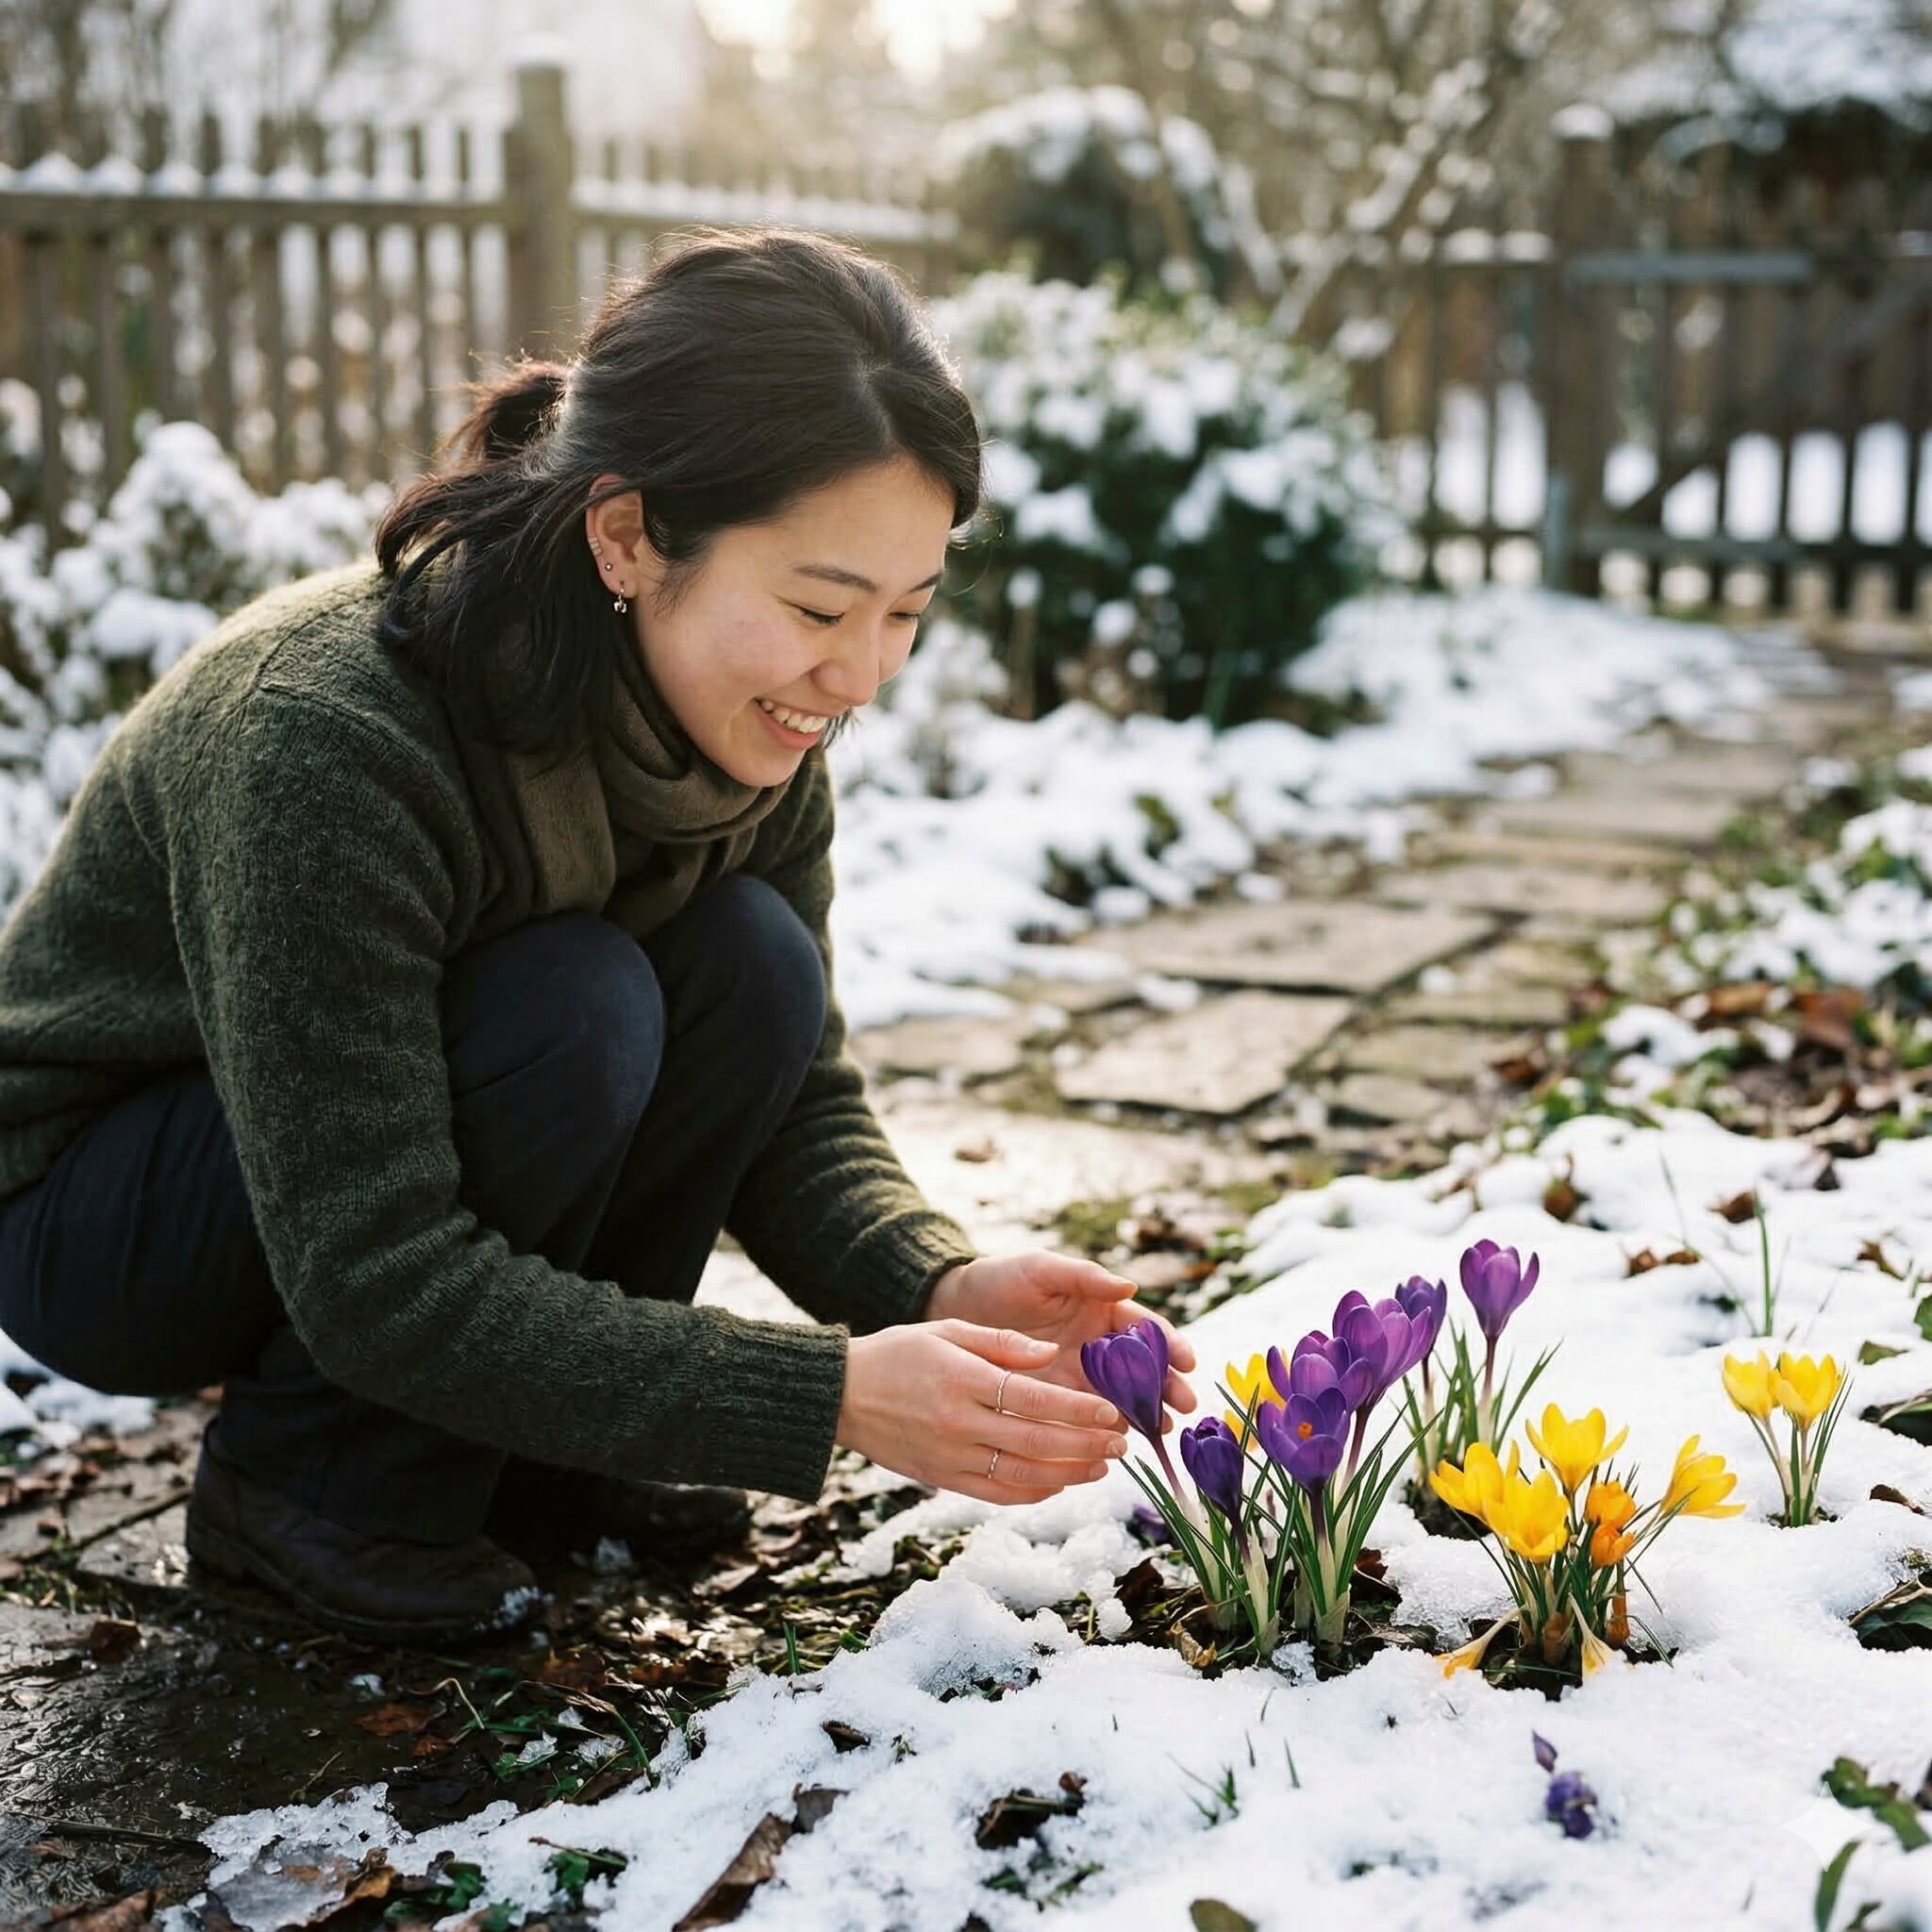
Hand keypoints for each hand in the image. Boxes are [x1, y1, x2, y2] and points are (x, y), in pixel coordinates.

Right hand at [835, 1319, 1129, 1503]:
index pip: (1034, 1399)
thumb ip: (1002, 1343)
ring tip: (1101, 1467)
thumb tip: (1050, 1355)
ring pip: (1023, 1474)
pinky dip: (1033, 1492)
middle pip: (1037, 1440)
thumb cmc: (897, 1353)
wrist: (841, 1395)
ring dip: (1068, 1473)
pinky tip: (1060, 1483)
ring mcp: (951, 1456)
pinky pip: (997, 1493)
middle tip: (1120, 1443)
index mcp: (963, 1380)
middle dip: (1085, 1444)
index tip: (1110, 1412)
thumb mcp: (947, 1331)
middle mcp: (959, 1424)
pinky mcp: (943, 1479)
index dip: (1077, 1409)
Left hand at [925, 1253, 1197, 1431]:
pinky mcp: (1056, 1399)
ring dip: (1145, 1412)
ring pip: (1122, 1396)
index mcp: (1101, 1309)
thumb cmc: (1001, 1280)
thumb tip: (1130, 1286)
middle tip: (1184, 1406)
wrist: (956, 1309)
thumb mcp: (1041, 1269)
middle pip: (1142, 1368)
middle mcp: (1097, 1345)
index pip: (1145, 1328)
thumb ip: (1084, 1277)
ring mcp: (1079, 1375)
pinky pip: (1087, 1416)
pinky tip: (1119, 1440)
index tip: (1187, 1361)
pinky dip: (1106, 1428)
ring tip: (1160, 1429)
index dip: (1170, 1344)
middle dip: (1167, 1386)